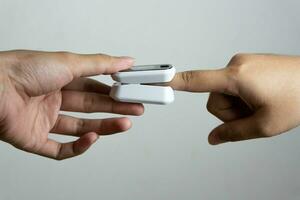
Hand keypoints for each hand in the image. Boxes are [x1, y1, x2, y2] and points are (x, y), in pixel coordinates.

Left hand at [0, 50, 143, 159]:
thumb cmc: (24, 70)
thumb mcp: (69, 62)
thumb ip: (100, 64)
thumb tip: (126, 61)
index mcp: (60, 80)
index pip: (94, 87)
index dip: (113, 91)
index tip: (131, 92)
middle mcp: (53, 99)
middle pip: (91, 107)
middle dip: (115, 108)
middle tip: (136, 109)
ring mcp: (44, 120)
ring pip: (80, 128)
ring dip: (104, 127)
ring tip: (125, 124)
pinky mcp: (35, 139)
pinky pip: (60, 148)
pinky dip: (78, 146)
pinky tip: (92, 138)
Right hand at [168, 54, 299, 144]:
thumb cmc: (299, 96)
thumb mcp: (265, 125)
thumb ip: (233, 134)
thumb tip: (213, 139)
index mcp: (237, 76)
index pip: (196, 80)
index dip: (174, 83)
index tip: (156, 82)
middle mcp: (236, 65)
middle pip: (213, 99)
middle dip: (229, 112)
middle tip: (253, 113)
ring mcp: (242, 64)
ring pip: (223, 95)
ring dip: (237, 106)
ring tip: (260, 104)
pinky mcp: (247, 65)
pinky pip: (233, 86)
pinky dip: (242, 97)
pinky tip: (260, 97)